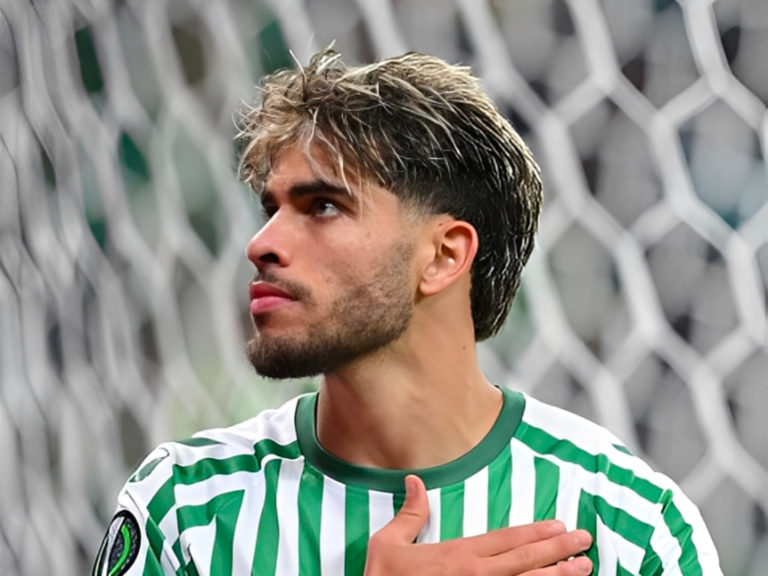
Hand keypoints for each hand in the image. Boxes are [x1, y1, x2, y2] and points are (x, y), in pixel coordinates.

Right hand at [364, 475, 592, 575]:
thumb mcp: (387, 543)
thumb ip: (409, 514)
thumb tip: (414, 481)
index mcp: (456, 556)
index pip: (505, 540)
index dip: (535, 533)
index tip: (559, 525)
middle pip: (525, 562)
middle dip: (558, 551)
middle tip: (585, 542)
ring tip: (584, 568)